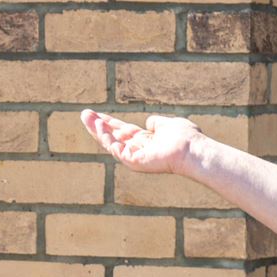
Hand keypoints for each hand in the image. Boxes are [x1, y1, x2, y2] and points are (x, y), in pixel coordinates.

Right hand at [80, 109, 205, 175]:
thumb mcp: (168, 124)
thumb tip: (149, 121)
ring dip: (97, 130)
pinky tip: (100, 127)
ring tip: (86, 117)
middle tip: (83, 114)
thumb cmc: (185, 138)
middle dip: (98, 126)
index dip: (110, 123)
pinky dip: (107, 139)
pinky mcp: (134, 162)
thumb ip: (158, 123)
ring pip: (110, 143)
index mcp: (145, 141)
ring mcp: (135, 157)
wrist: (192, 150)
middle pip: (113, 136)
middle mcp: (138, 149)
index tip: (96, 115)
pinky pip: (116, 150)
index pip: (123, 131)